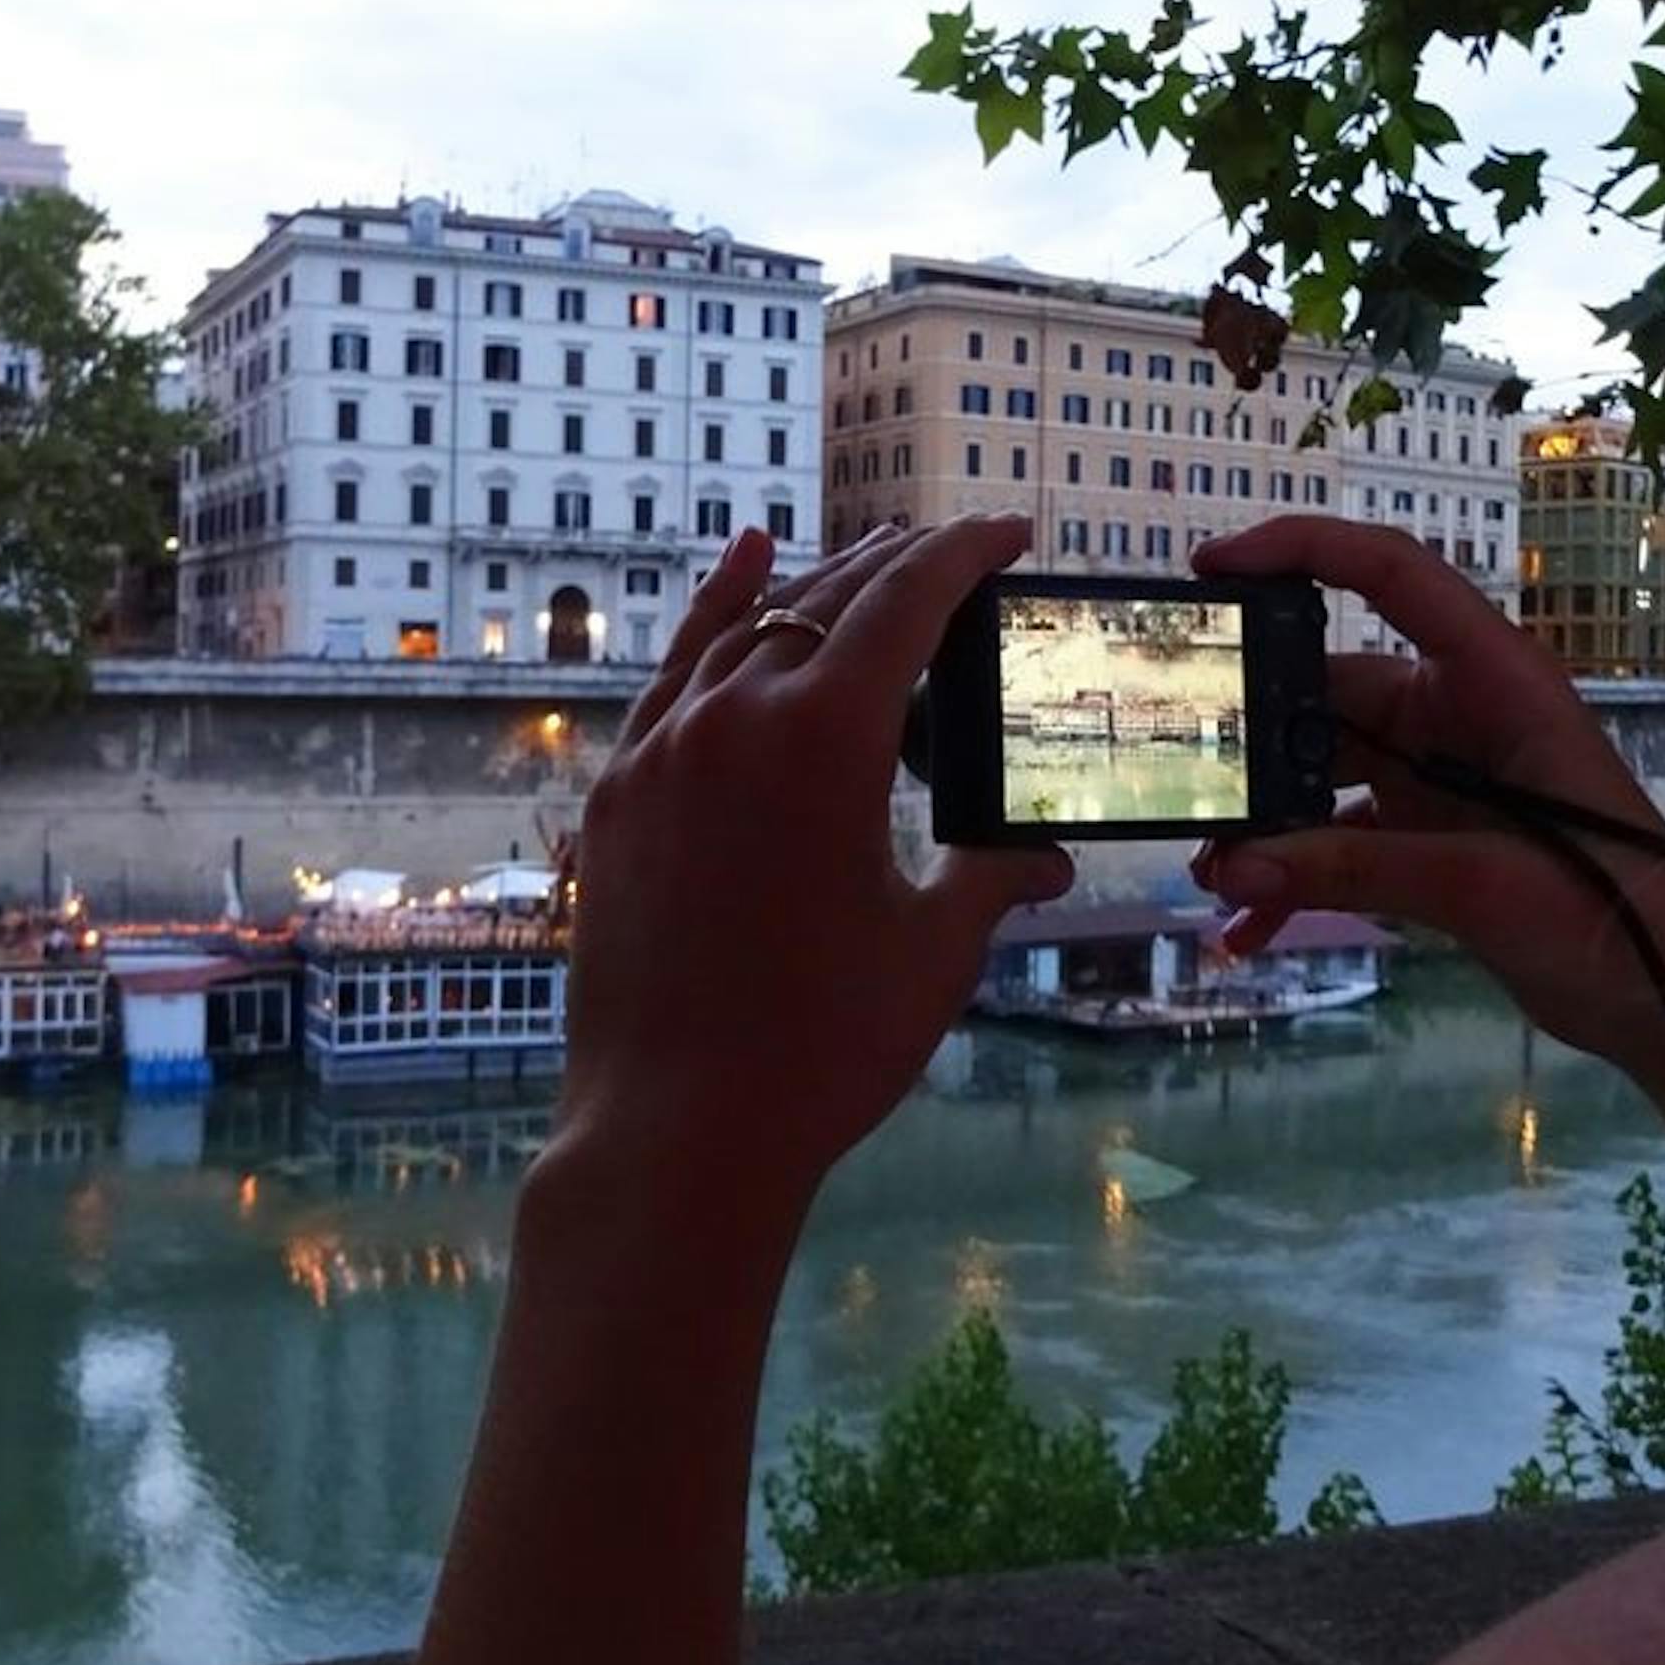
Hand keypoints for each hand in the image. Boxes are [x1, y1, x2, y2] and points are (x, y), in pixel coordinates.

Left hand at [555, 516, 1074, 1234]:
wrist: (673, 1132)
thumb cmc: (818, 1048)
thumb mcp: (933, 952)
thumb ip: (991, 876)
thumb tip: (1046, 858)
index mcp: (823, 737)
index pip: (908, 602)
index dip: (965, 554)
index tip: (1009, 533)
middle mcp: (733, 716)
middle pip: (828, 601)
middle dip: (900, 567)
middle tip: (957, 557)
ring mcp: (662, 749)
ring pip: (748, 628)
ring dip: (818, 589)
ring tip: (874, 567)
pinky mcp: (618, 791)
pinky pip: (673, 671)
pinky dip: (715, 610)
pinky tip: (746, 564)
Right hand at [1190, 518, 1664, 1090]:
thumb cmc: (1612, 911)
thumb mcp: (1480, 883)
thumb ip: (1352, 868)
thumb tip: (1230, 870)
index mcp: (1491, 678)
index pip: (1386, 573)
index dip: (1298, 549)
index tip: (1212, 567)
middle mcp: (1459, 711)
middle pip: (1330, 688)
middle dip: (1252, 732)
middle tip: (1182, 771)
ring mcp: (1444, 775)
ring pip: (1325, 769)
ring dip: (1267, 819)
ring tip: (1208, 872)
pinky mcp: (1436, 837)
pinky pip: (1344, 838)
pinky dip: (1298, 875)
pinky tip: (1247, 926)